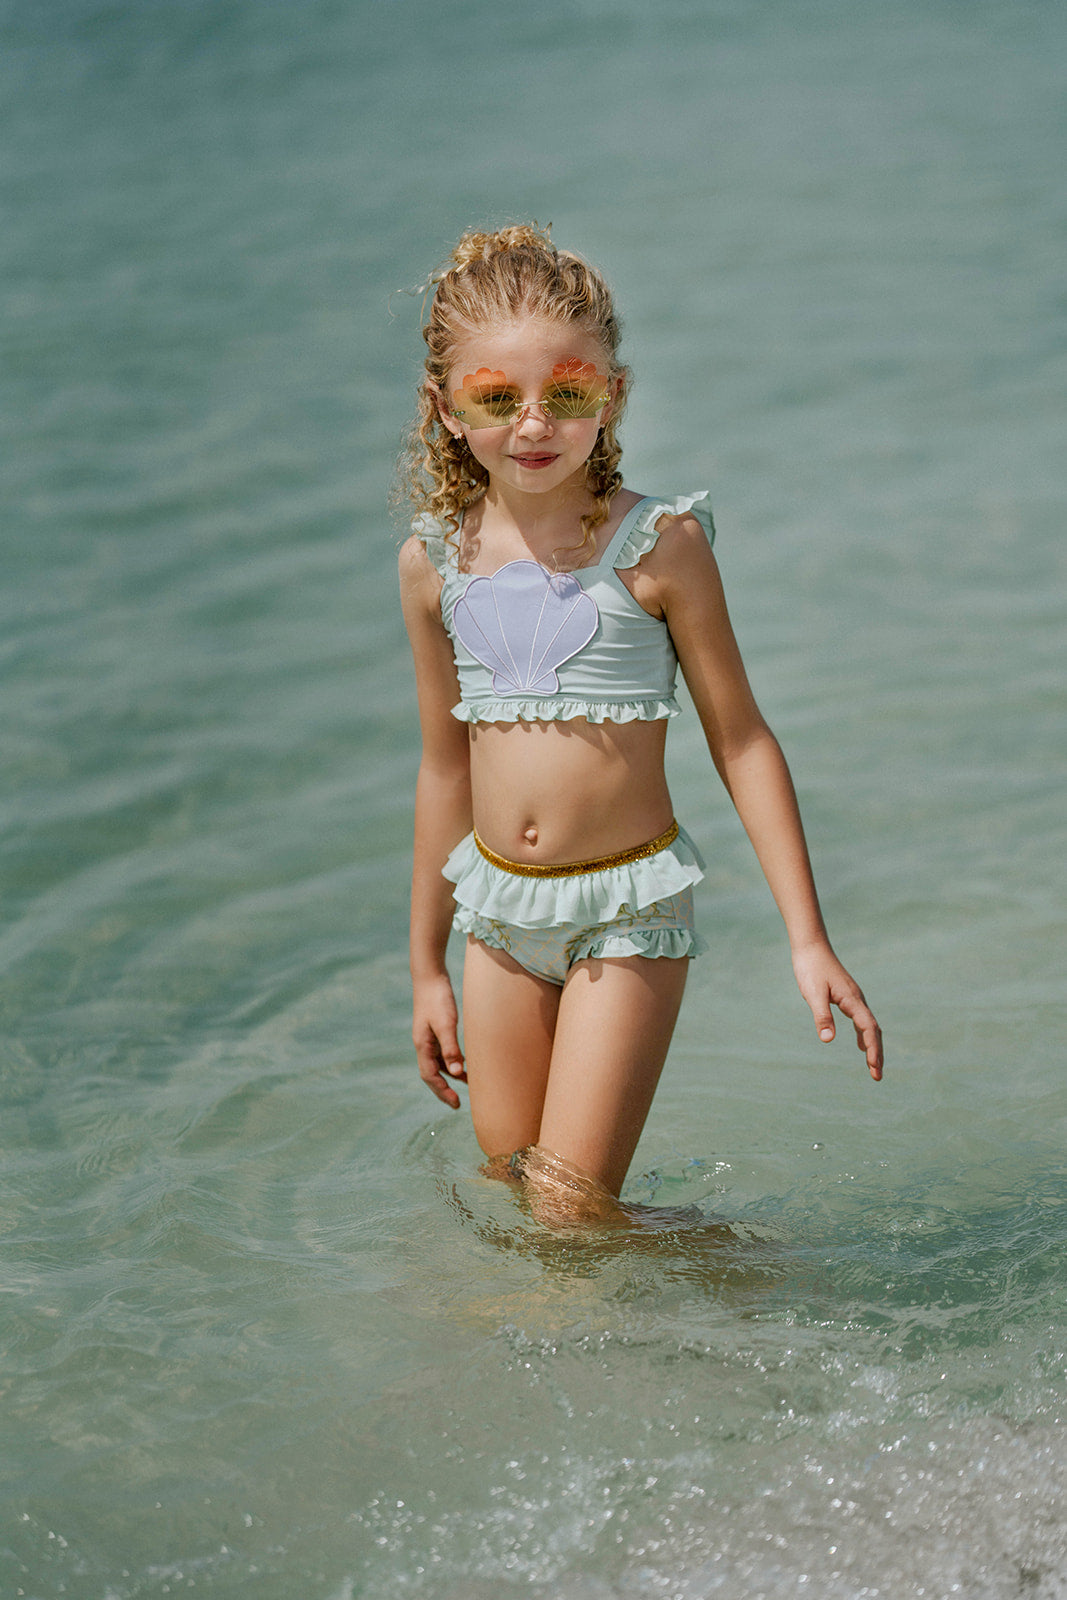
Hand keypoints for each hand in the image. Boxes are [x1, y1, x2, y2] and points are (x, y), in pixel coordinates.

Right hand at [412, 974, 467, 1107]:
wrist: (430, 976)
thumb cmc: (438, 998)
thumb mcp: (446, 1024)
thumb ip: (451, 1048)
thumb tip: (455, 1073)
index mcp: (422, 1045)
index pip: (430, 1076)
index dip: (442, 1092)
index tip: (456, 1104)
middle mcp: (423, 1044)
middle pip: (431, 1074)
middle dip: (443, 1090)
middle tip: (457, 1104)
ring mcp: (428, 1037)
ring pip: (438, 1064)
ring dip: (450, 1076)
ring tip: (468, 1084)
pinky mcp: (435, 1029)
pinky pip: (443, 1053)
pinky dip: (452, 1061)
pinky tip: (465, 1062)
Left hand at [791, 942, 882, 1080]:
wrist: (811, 946)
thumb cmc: (810, 968)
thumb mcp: (813, 994)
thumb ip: (821, 1016)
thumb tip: (828, 1040)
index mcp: (852, 1000)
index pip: (868, 1029)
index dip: (872, 1049)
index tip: (874, 1067)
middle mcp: (857, 999)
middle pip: (873, 1030)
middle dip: (877, 1053)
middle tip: (877, 1076)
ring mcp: (854, 998)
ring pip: (869, 1025)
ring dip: (872, 1046)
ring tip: (873, 1066)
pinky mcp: (847, 996)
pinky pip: (861, 1019)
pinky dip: (864, 1034)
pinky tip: (859, 1044)